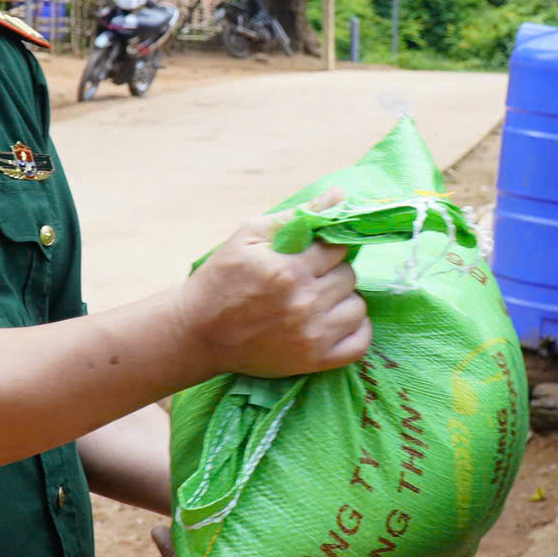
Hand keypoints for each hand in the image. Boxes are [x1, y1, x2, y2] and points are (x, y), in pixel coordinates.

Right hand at [176, 197, 369, 377]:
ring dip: (342, 300)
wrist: (198, 332)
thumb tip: (339, 195)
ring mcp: (311, 336)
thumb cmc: (221, 279)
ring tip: (318, 300)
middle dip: (332, 272)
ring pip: (357, 307)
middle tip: (308, 278)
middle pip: (348, 276)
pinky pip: (359, 343)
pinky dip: (355, 330)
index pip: (337, 248)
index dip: (325, 248)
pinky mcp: (314, 361)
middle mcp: (304, 303)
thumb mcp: (249, 235)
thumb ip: (298, 215)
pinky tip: (335, 321)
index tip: (311, 255)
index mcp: (288, 270)